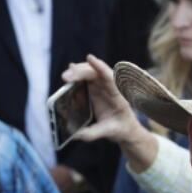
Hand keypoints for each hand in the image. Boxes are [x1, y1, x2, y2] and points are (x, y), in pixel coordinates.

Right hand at [60, 55, 158, 170]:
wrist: (126, 128)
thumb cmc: (121, 128)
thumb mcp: (110, 132)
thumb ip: (94, 133)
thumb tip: (76, 134)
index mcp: (118, 96)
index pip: (109, 78)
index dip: (99, 67)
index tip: (90, 58)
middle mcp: (110, 87)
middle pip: (95, 73)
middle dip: (80, 72)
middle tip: (65, 77)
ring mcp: (102, 87)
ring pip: (89, 73)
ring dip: (76, 73)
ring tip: (65, 78)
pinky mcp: (95, 90)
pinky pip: (85, 80)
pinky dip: (76, 77)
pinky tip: (68, 76)